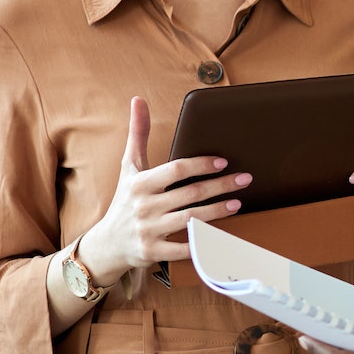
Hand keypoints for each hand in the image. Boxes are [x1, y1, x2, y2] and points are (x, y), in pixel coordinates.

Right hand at [82, 96, 251, 280]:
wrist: (108, 243)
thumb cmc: (125, 199)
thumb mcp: (129, 166)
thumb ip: (137, 134)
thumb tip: (138, 100)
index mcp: (140, 183)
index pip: (176, 170)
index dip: (201, 165)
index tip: (223, 161)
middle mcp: (144, 206)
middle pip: (190, 194)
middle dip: (220, 186)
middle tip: (245, 179)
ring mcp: (149, 230)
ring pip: (191, 219)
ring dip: (217, 211)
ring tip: (237, 203)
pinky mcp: (153, 252)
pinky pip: (183, 249)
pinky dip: (202, 243)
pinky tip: (222, 235)